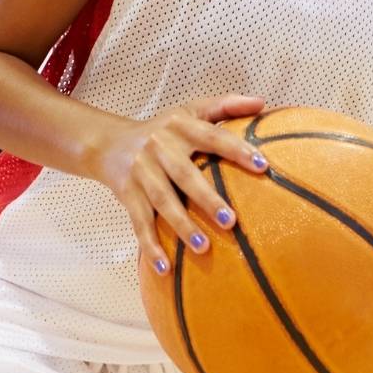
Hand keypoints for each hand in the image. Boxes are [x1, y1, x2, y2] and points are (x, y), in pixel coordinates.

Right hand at [89, 94, 268, 279]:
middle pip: (184, 174)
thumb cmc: (162, 130)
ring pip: (162, 201)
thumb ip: (226, 106)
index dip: (236, 149)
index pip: (211, 136)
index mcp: (179, 126)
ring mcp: (141, 172)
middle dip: (207, 198)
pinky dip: (150, 246)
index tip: (262, 166)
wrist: (108, 143)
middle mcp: (158, 147)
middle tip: (232, 221)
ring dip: (181, 226)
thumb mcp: (189, 111)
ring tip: (203, 248)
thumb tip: (264, 104)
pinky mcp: (127, 195)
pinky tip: (165, 268)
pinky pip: (139, 223)